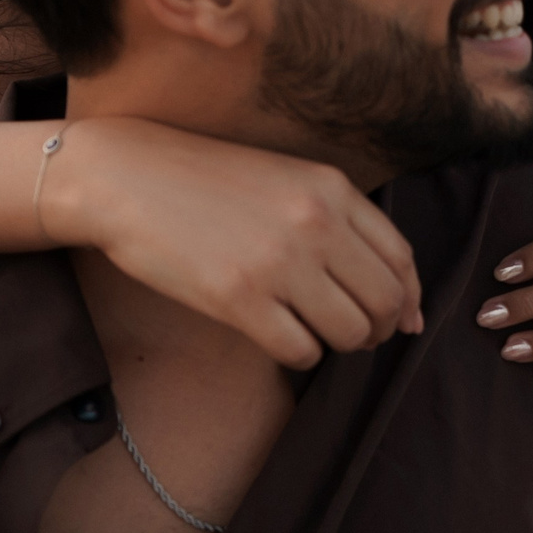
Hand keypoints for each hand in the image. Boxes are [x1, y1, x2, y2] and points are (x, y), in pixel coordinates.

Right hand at [48, 118, 422, 369]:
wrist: (126, 177)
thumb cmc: (205, 182)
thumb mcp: (286, 180)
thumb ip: (341, 225)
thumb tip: (402, 306)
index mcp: (332, 189)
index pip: (401, 259)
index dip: (406, 299)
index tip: (398, 318)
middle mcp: (316, 223)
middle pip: (384, 302)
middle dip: (378, 329)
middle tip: (353, 333)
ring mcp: (279, 261)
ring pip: (349, 333)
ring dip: (338, 344)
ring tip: (311, 330)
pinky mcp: (239, 298)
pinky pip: (301, 351)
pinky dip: (299, 354)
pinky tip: (278, 335)